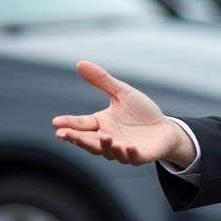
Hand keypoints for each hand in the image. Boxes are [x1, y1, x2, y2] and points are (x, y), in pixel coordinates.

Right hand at [52, 61, 195, 166]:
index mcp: (101, 124)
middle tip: (64, 135)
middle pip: (88, 141)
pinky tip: (128, 147)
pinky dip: (128, 154)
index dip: (69, 124)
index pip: (81, 124)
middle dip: (76, 139)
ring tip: (104, 136)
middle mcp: (108, 139)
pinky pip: (131, 157)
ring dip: (104, 146)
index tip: (56, 123)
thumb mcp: (122, 93)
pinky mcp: (139, 156)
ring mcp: (122, 150)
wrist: (164, 128)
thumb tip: (80, 63)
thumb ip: (102, 81)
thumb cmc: (141, 113)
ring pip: (108, 151)